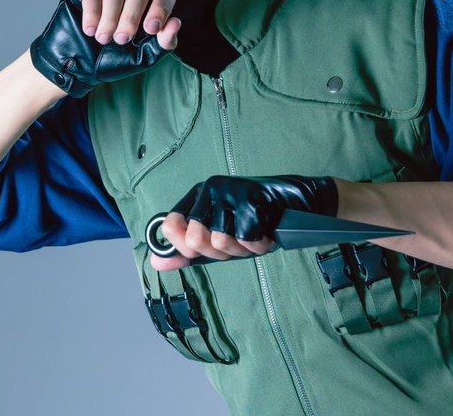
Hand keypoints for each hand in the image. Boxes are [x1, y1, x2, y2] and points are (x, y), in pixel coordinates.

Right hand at [31, 0, 181, 96]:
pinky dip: (93, 11)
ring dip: (110, 17)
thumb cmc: (114, 62)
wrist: (79, 68)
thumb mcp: (143, 58)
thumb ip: (163, 43)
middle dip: (130, 17)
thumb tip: (176, 23)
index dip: (160, 6)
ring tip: (102, 38)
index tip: (150, 28)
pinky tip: (89, 29)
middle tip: (120, 40)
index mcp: (150, 9)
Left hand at [149, 175, 338, 271]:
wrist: (298, 204)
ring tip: (254, 236)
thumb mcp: (219, 240)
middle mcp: (209, 189)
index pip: (170, 225)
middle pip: (195, 239)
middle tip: (238, 244)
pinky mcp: (249, 196)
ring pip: (221, 241)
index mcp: (197, 197)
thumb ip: (187, 252)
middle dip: (220, 253)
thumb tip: (155, 262)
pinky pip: (246, 238)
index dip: (185, 246)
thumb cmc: (257, 222)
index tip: (208, 248)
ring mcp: (228, 190)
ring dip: (243, 249)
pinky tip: (266, 233)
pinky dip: (259, 244)